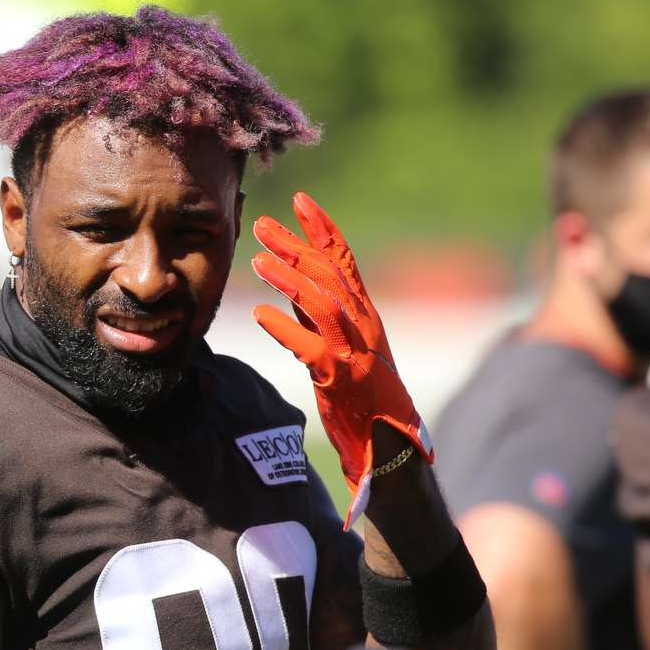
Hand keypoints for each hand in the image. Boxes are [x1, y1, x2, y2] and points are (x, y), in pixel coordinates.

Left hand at [252, 192, 431, 526]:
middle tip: (263, 225)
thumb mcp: (345, 346)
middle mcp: (365, 326)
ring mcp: (355, 352)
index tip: (300, 201)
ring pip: (323, 304)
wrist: (392, 448)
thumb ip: (322, 316)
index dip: (323, 229)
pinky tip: (259, 314)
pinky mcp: (342, 381)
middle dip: (295, 246)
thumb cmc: (366, 397)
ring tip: (257, 262)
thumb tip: (294, 285)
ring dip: (289, 279)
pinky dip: (285, 329)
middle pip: (329, 275)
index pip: (345, 261)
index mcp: (366, 314)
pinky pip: (311, 348)